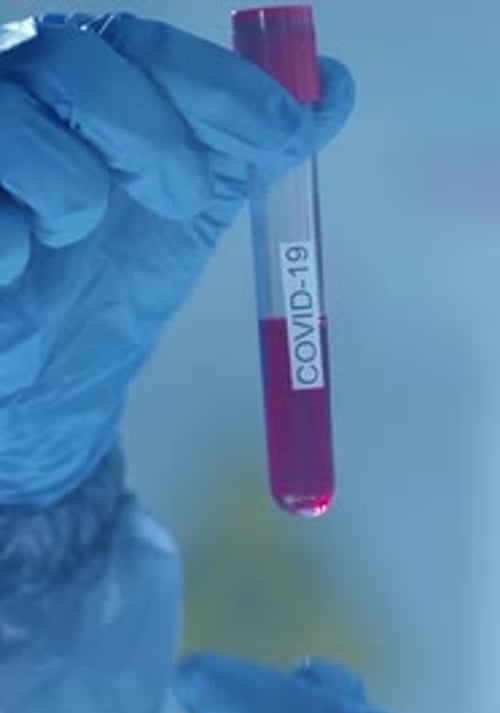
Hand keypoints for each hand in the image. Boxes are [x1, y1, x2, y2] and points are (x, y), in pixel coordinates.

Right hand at [0, 13, 352, 505]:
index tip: (283, 131)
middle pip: (77, 61)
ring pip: (17, 125)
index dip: (219, 83)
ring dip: (74, 201)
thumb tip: (332, 88)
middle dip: (153, 141)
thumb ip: (249, 150)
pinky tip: (17, 273)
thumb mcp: (190, 215)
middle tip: (182, 201)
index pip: (142, 47)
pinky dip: (13, 251)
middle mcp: (16, 100)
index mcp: (82, 93)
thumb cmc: (113, 291)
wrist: (54, 382)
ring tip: (71, 246)